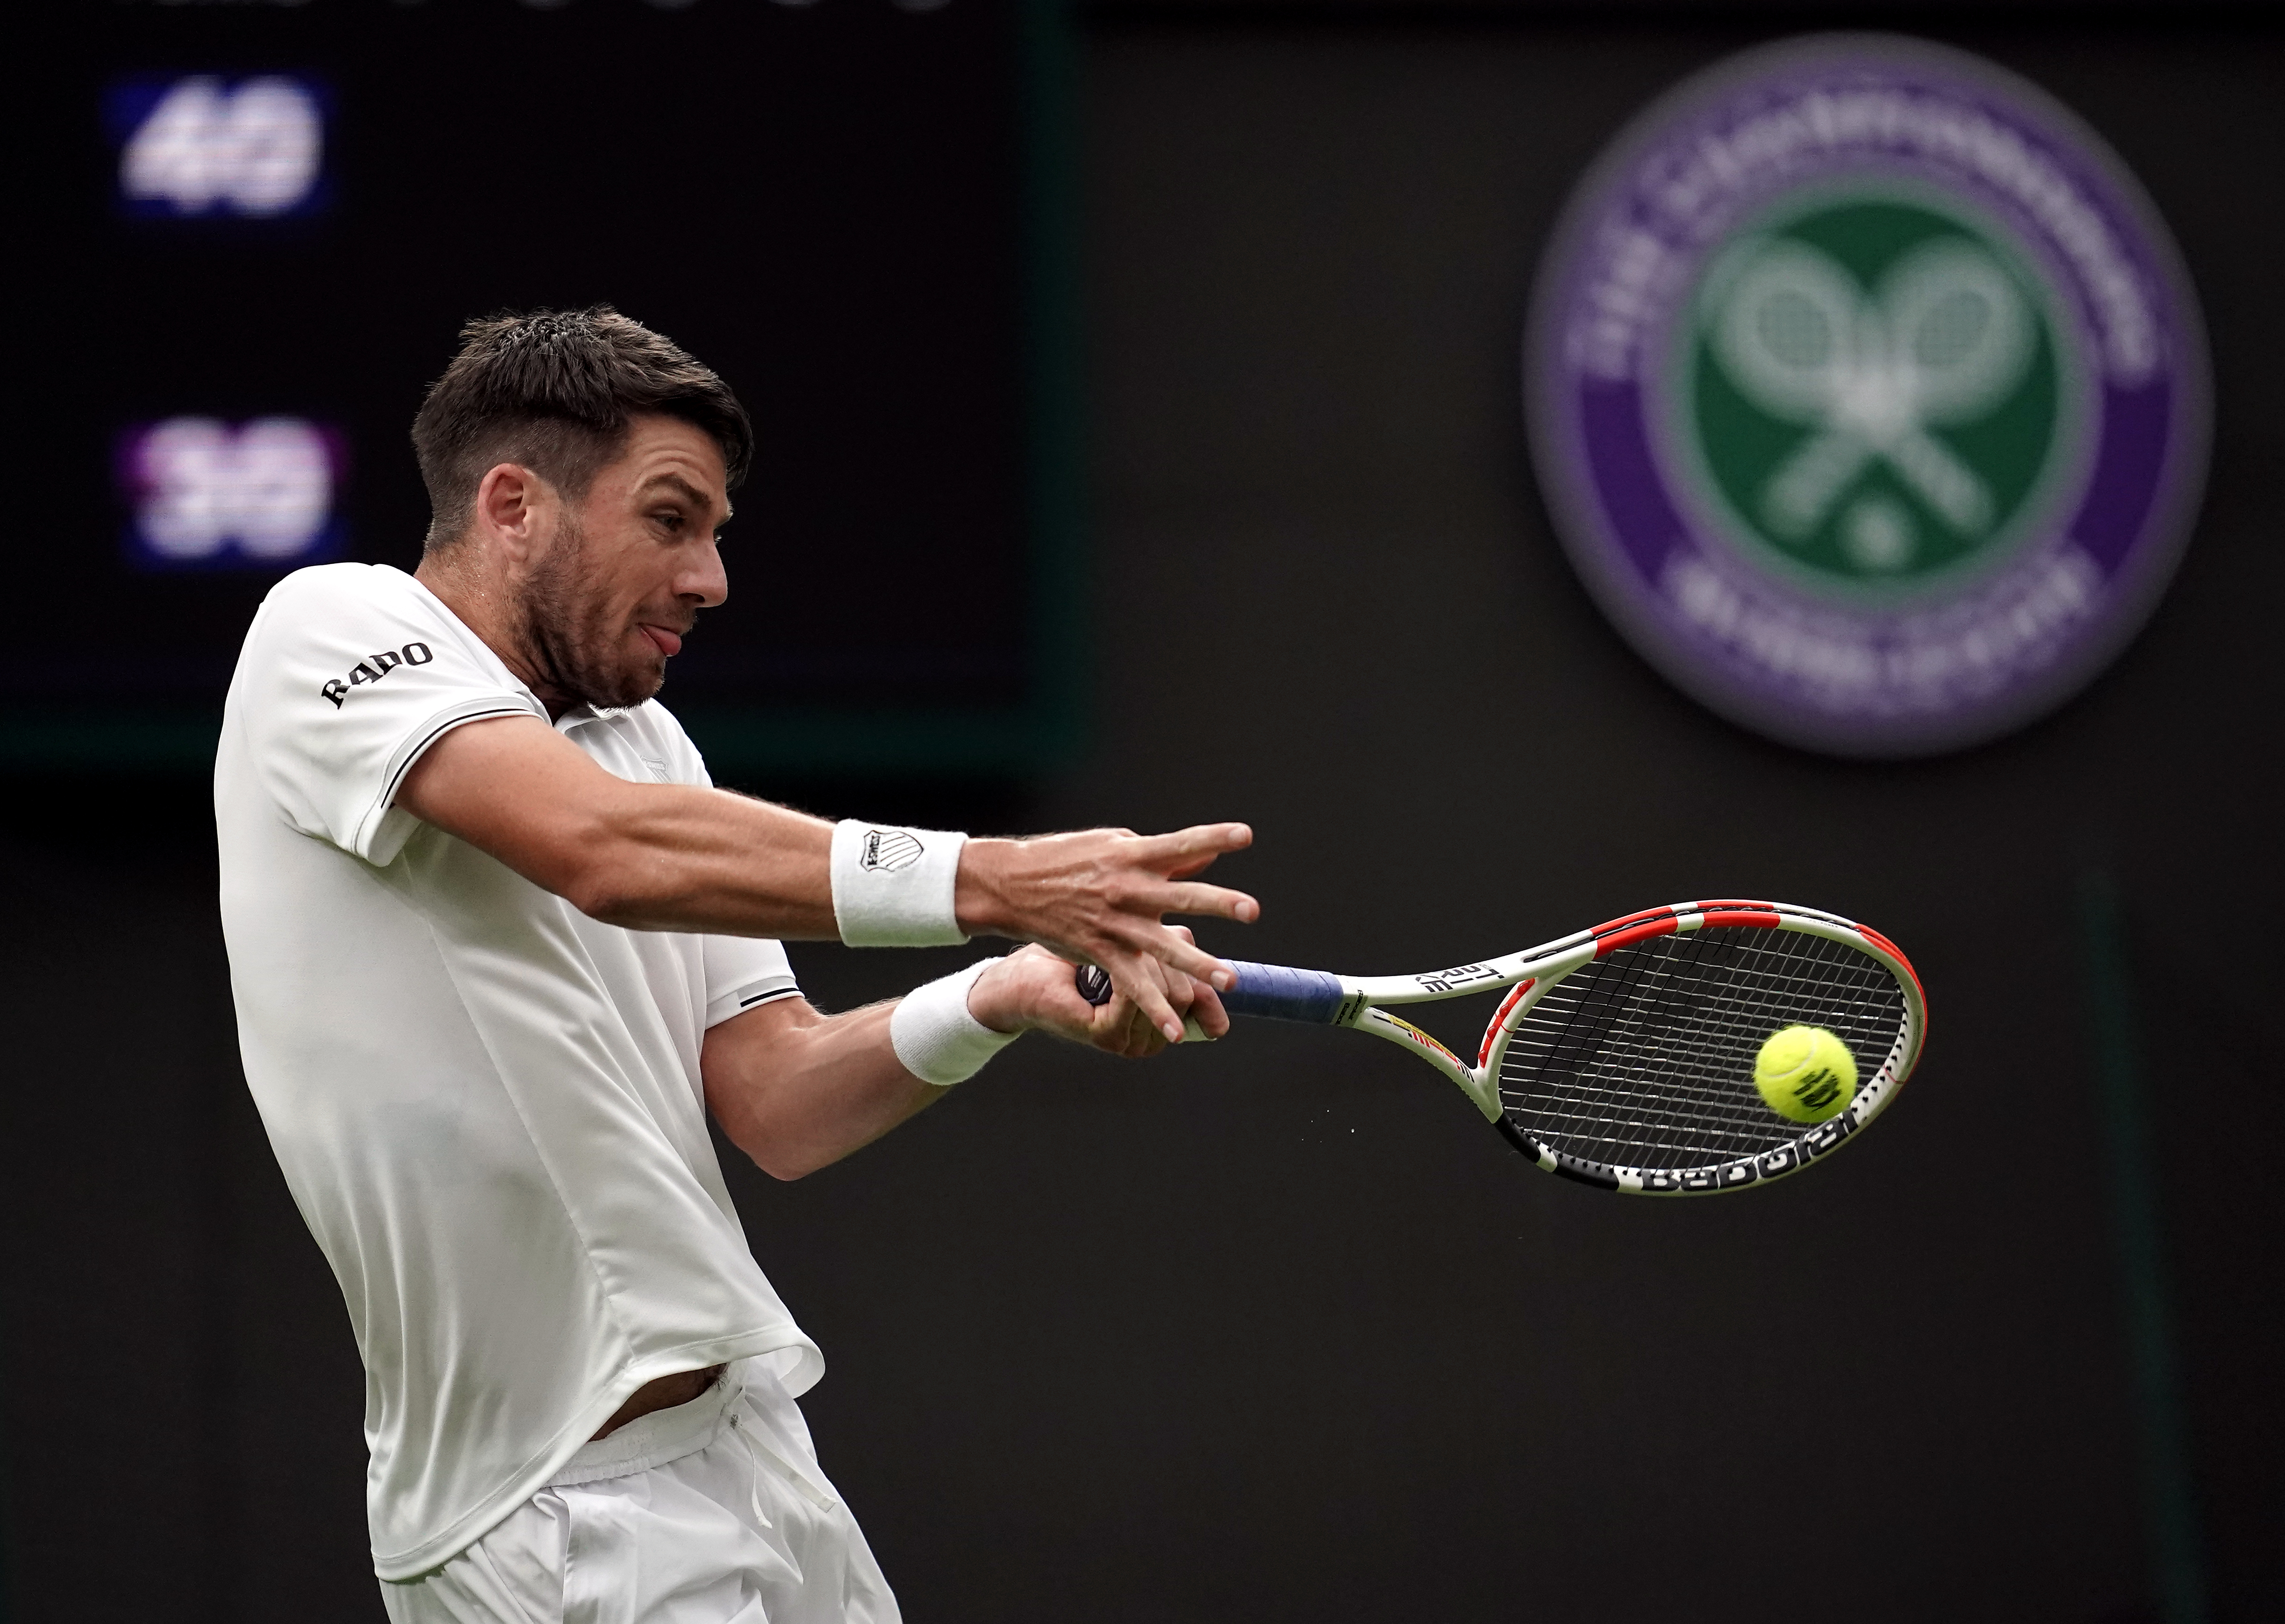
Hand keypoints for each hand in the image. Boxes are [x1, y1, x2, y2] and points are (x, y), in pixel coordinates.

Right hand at [954, 823, 1256, 1042]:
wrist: (1012, 885)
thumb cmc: (1067, 859)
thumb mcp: (1113, 846)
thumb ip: (1161, 855)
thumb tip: (1206, 855)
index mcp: (1132, 855)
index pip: (1180, 844)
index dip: (1214, 838)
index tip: (1247, 835)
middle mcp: (1127, 889)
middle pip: (1181, 896)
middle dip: (1218, 904)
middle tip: (1252, 911)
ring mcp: (1115, 924)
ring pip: (1163, 947)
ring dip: (1198, 965)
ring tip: (1231, 980)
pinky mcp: (1101, 952)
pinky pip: (1133, 985)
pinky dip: (1155, 1009)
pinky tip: (1176, 1031)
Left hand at [968, 940, 1230, 1058]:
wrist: (1026, 977)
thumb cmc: (1078, 958)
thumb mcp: (1135, 951)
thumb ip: (1171, 947)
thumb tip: (1195, 933)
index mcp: (1161, 1025)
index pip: (1203, 1006)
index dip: (1208, 980)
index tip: (1209, 953)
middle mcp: (1148, 1040)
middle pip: (1187, 994)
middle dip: (1171, 958)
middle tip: (1154, 935)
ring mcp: (1128, 1041)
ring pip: (1165, 993)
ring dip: (1146, 959)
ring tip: (1129, 942)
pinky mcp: (1107, 1034)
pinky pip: (1136, 994)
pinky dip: (1128, 968)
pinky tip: (1118, 952)